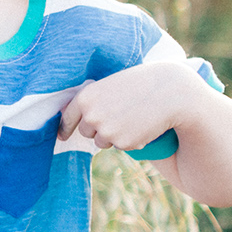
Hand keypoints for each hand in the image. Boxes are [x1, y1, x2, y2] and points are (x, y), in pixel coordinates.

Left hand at [59, 62, 208, 152]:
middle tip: (119, 115)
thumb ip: (93, 100)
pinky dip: (131, 140)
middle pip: (86, 132)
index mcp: (84, 98)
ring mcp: (106, 131)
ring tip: (133, 118)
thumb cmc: (140, 84)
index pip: (67, 118)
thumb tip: (80, 116)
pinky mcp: (123, 143)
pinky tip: (143, 125)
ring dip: (114, 136)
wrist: (169, 91)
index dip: (64, 128)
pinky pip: (121, 147)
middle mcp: (91, 116)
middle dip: (98, 129)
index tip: (62, 136)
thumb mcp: (110, 85)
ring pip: (103, 142)